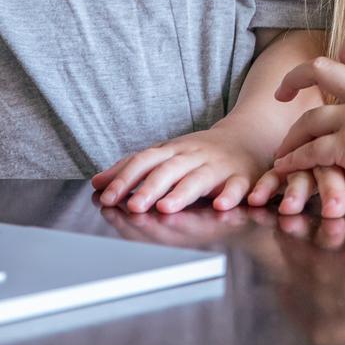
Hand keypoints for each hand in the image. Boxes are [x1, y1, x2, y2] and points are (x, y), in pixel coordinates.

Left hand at [91, 124, 264, 213]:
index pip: (144, 161)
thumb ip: (132, 169)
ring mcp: (217, 166)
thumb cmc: (200, 152)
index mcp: (172, 151)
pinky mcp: (241, 177)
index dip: (125, 179)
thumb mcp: (165, 156)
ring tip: (166, 207)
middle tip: (133, 206)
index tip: (107, 198)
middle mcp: (192, 156)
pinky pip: (236, 187)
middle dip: (149, 188)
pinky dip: (229, 196)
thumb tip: (97, 183)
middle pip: (168, 170)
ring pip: (198, 178)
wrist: (247, 137)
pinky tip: (219, 206)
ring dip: (182, 193)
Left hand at [248, 33, 344, 217]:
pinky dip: (295, 161)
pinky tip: (287, 168)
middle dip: (293, 80)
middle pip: (318, 71)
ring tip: (283, 151)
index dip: (337, 56)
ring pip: (308, 121)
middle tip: (281, 94)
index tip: (322, 70)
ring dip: (291, 138)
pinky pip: (311, 152)